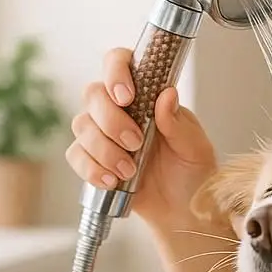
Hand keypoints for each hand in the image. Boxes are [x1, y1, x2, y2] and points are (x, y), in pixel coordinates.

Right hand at [65, 47, 217, 229]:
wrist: (183, 209)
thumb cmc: (194, 172)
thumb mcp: (196, 148)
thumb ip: (180, 123)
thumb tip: (167, 95)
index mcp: (148, 95)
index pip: (120, 62)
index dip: (115, 71)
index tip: (126, 96)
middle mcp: (121, 109)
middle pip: (93, 94)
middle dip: (110, 119)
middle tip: (135, 142)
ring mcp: (103, 133)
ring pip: (81, 125)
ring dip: (104, 149)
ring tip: (129, 170)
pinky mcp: (92, 159)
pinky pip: (76, 155)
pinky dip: (92, 169)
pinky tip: (113, 180)